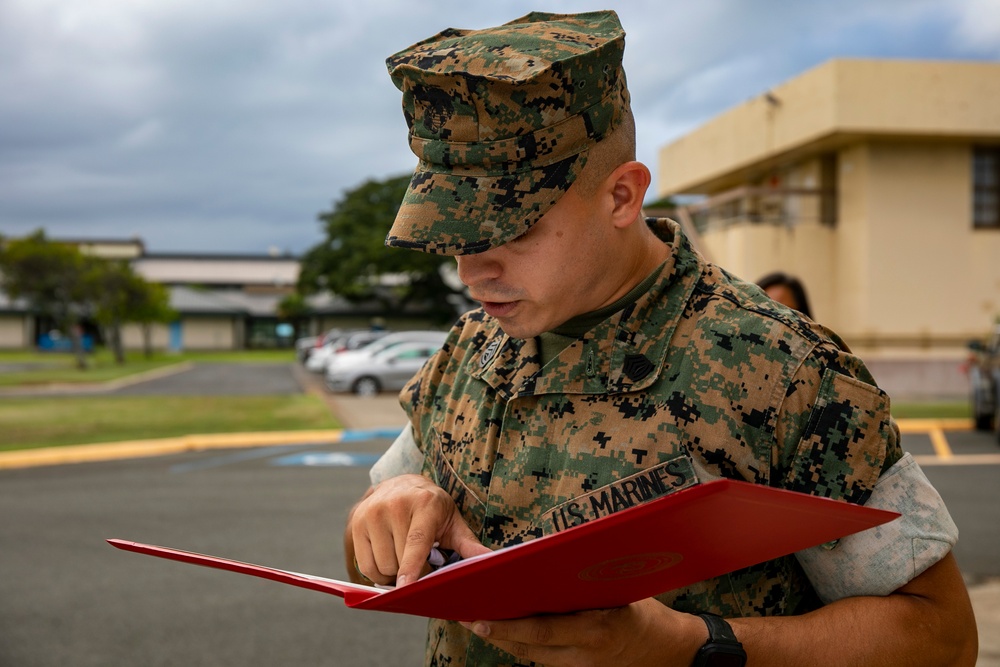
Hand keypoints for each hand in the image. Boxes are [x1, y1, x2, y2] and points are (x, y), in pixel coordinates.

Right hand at [350, 474, 489, 586]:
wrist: (403, 484)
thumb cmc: (433, 509)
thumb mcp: (453, 522)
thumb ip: (469, 544)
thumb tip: (490, 561)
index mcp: (424, 504)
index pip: (416, 541)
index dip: (411, 567)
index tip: (406, 588)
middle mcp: (394, 504)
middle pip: (399, 561)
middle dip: (412, 572)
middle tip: (421, 560)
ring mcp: (372, 512)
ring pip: (382, 566)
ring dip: (394, 572)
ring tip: (404, 555)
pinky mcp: (356, 522)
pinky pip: (365, 565)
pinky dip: (378, 571)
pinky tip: (388, 556)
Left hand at [460, 598, 705, 666]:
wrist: (669, 648)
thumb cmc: (643, 609)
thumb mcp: (617, 589)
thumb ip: (581, 583)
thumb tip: (542, 563)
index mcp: (595, 628)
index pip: (541, 631)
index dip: (506, 627)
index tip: (479, 616)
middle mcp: (583, 653)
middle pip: (527, 648)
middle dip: (495, 633)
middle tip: (466, 617)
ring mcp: (580, 666)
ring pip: (530, 656)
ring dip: (502, 639)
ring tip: (476, 620)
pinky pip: (542, 658)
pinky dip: (521, 645)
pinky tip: (503, 629)